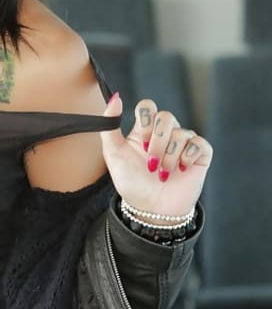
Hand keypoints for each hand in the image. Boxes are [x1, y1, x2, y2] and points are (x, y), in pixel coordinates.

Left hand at [99, 94, 212, 216]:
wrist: (151, 210)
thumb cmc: (132, 184)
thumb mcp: (113, 156)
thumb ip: (109, 127)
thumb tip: (114, 98)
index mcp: (145, 131)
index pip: (148, 107)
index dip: (147, 119)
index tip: (142, 140)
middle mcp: (165, 134)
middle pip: (167, 117)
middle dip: (157, 142)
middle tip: (151, 163)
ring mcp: (183, 144)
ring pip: (182, 133)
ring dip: (170, 157)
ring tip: (162, 173)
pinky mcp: (200, 155)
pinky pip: (199, 144)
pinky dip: (188, 158)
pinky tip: (181, 170)